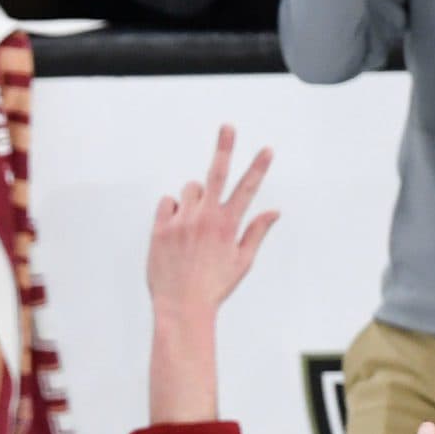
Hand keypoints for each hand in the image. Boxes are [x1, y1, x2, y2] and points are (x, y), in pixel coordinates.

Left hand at [145, 125, 277, 316]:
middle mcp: (204, 219)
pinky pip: (167, 203)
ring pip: (189, 190)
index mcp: (227, 226)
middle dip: (224, 148)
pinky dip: (173, 210)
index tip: (267, 149)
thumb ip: (256, 232)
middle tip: (228, 127)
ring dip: (194, 198)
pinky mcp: (160, 229)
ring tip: (194, 226)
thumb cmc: (214, 286)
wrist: (181, 306)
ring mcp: (180, 222)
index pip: (247, 189)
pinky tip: (176, 230)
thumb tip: (274, 211)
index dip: (258, 167)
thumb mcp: (242, 262)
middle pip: (215, 174)